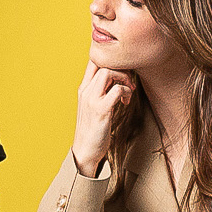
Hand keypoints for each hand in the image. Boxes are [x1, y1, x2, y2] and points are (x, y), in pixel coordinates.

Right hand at [72, 63, 133, 177]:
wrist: (85, 152)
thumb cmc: (93, 130)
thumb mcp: (93, 106)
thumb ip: (102, 91)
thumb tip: (118, 79)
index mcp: (83, 89)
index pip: (93, 60)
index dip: (110, 60)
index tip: (122, 71)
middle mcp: (85, 91)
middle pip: (102, 62)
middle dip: (121, 68)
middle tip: (129, 81)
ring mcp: (92, 100)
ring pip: (108, 72)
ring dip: (124, 78)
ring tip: (129, 91)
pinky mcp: (101, 110)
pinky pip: (117, 90)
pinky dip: (126, 92)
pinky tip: (126, 102)